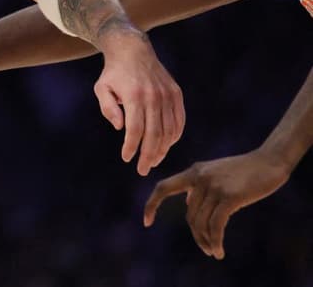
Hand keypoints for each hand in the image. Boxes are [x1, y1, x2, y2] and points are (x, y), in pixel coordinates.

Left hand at [94, 35, 184, 175]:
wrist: (132, 49)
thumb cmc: (113, 73)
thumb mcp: (101, 88)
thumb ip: (107, 108)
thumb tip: (120, 128)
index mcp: (134, 96)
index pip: (135, 129)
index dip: (132, 146)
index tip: (126, 158)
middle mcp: (153, 96)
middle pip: (154, 134)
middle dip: (148, 155)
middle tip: (142, 169)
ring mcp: (167, 95)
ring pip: (169, 130)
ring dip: (162, 149)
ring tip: (153, 160)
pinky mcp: (176, 94)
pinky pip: (179, 121)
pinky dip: (174, 136)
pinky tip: (165, 145)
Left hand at [143, 151, 289, 258]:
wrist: (269, 162)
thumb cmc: (244, 171)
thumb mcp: (216, 175)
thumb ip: (200, 187)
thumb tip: (189, 204)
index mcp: (193, 171)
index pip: (163, 187)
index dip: (152, 204)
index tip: (146, 222)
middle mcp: (199, 177)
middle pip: (189, 215)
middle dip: (196, 235)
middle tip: (207, 249)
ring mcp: (213, 186)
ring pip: (201, 222)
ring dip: (206, 241)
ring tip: (214, 252)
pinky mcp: (229, 196)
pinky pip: (215, 225)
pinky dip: (215, 241)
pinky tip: (219, 251)